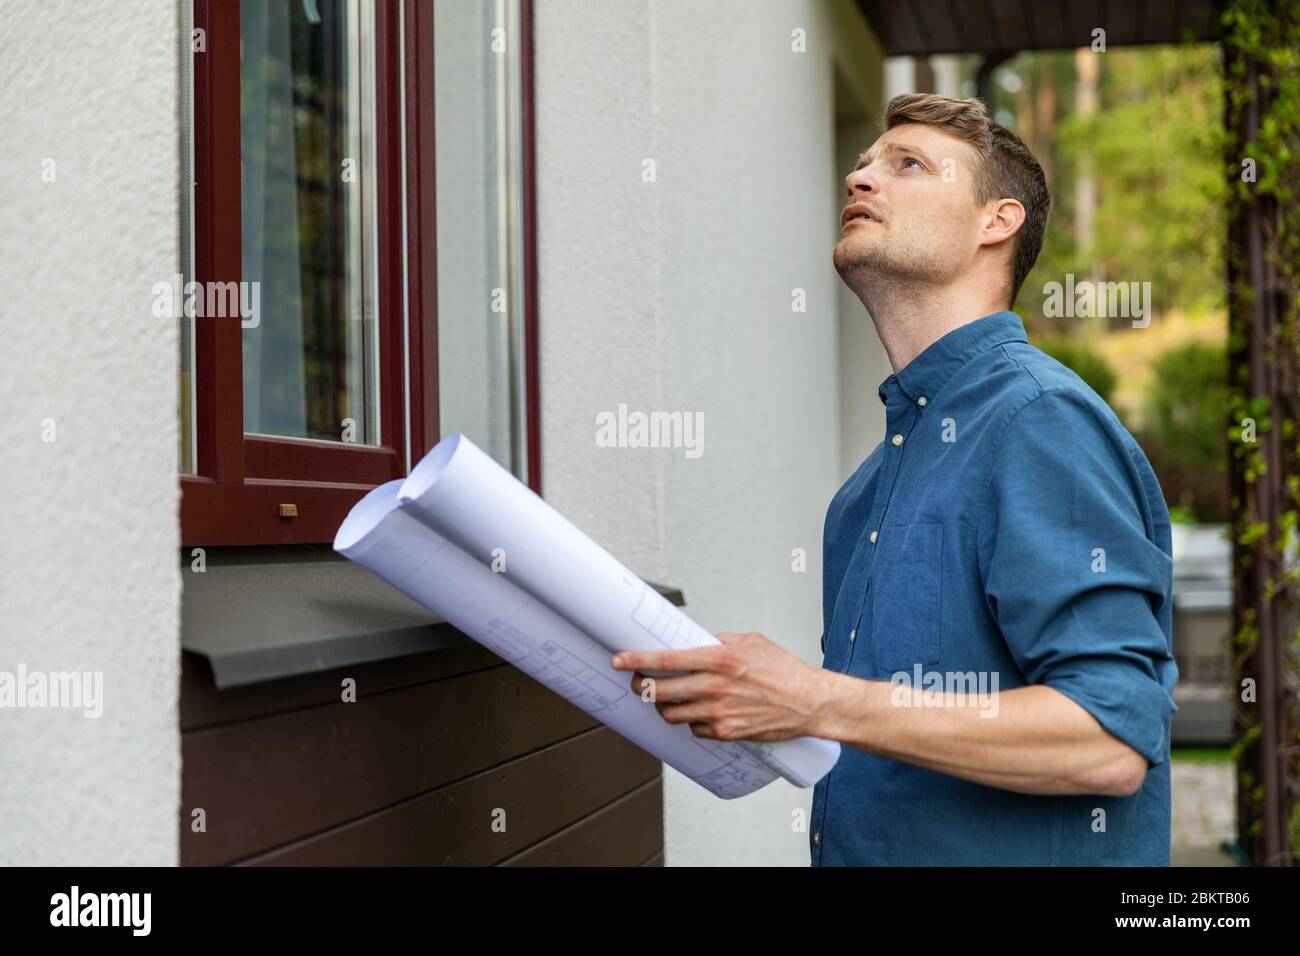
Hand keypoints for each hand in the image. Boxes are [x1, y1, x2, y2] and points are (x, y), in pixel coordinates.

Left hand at [609, 631, 828, 741]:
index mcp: (720, 659)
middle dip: (642, 687)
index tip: (619, 660)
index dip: (637, 659)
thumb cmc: (786, 671)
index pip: (667, 659)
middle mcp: (716, 686)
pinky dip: (692, 721)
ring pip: (671, 713)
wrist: (811, 703)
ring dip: (664, 706)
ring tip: (669, 698)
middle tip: (639, 683)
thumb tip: (697, 641)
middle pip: (659, 691)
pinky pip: (694, 729)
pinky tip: (700, 712)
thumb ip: (721, 641)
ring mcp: (719, 713)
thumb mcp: (752, 642)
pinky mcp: (727, 733)